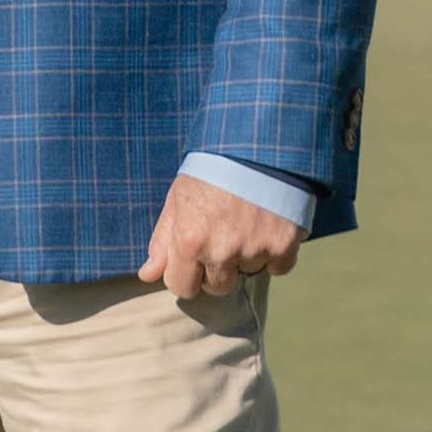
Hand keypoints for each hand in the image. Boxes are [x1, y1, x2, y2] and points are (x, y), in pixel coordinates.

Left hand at [139, 176, 302, 304]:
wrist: (257, 144)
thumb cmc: (211, 169)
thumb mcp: (178, 199)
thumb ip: (163, 241)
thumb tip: (147, 275)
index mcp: (190, 241)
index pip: (183, 287)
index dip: (187, 274)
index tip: (194, 257)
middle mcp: (221, 251)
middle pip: (217, 287)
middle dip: (217, 269)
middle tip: (223, 237)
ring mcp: (254, 250)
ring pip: (248, 274)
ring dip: (247, 257)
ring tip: (246, 223)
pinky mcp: (284, 245)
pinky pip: (278, 267)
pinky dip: (275, 253)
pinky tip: (268, 227)